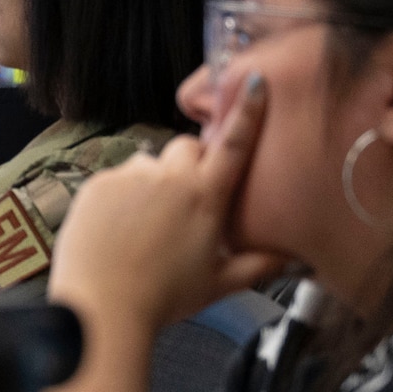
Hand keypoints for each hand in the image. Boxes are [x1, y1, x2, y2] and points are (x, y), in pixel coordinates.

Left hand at [49, 72, 287, 335]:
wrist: (102, 308)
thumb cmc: (164, 299)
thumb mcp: (218, 285)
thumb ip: (258, 266)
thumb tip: (295, 259)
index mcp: (205, 197)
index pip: (233, 145)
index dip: (246, 112)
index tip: (252, 82)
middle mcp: (169, 177)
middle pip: (188, 147)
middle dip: (191, 163)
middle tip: (184, 201)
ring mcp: (130, 177)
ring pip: (149, 164)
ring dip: (153, 182)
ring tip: (143, 225)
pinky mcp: (97, 183)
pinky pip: (117, 178)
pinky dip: (121, 197)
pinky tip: (118, 229)